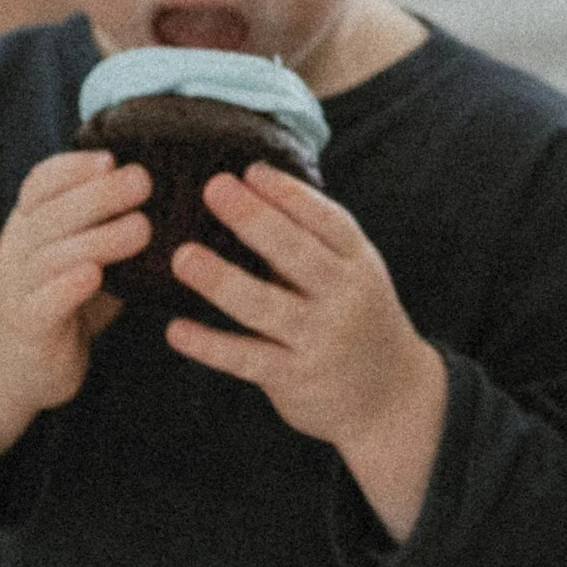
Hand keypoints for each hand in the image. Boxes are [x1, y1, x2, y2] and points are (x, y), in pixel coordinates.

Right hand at [0, 150, 150, 475]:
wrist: (14, 363)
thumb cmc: (63, 295)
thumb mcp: (80, 249)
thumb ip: (109, 222)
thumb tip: (172, 190)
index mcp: (31, 221)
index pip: (41, 182)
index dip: (73, 168)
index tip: (111, 158)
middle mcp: (19, 247)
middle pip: (53, 212)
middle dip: (100, 194)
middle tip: (143, 182)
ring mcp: (19, 286)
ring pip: (53, 255)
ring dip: (98, 239)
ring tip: (141, 229)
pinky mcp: (29, 324)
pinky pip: (45, 302)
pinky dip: (68, 287)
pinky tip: (94, 276)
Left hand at [166, 162, 448, 538]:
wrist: (391, 396)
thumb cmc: (356, 317)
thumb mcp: (351, 274)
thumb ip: (311, 242)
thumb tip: (248, 190)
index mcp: (358, 263)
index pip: (328, 221)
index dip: (290, 194)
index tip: (250, 170)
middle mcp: (344, 298)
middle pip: (297, 254)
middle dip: (254, 219)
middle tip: (214, 188)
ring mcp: (320, 340)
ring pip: (266, 306)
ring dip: (221, 280)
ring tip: (182, 256)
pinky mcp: (296, 378)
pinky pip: (247, 358)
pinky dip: (210, 345)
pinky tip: (176, 330)